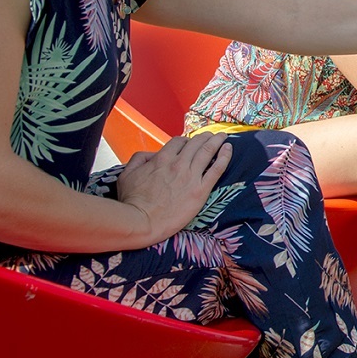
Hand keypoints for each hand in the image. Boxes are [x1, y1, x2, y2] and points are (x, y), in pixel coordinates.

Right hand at [116, 133, 232, 245]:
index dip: (185, 141)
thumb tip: (151, 154)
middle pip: (196, 143)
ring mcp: (191, 176)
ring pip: (208, 151)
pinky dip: (224, 156)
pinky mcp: (201, 190)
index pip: (178, 142)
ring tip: (222, 137)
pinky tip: (229, 149)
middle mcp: (178, 163)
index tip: (189, 143)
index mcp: (162, 159)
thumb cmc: (132, 201)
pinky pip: (217, 168)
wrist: (142, 222)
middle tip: (211, 136)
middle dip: (204, 137)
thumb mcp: (127, 174)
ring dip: (217, 141)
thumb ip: (139, 159)